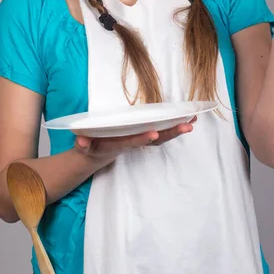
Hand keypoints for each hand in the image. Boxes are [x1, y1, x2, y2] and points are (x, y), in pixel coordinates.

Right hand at [74, 117, 196, 161]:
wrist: (97, 154)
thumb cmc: (91, 147)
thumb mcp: (84, 147)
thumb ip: (82, 144)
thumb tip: (80, 141)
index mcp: (119, 144)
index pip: (132, 142)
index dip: (142, 138)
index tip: (153, 134)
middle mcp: (134, 142)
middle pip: (155, 140)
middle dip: (171, 133)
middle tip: (187, 126)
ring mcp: (140, 139)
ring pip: (162, 136)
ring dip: (177, 129)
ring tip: (193, 121)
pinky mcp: (144, 135)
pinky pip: (162, 131)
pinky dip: (175, 126)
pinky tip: (187, 119)